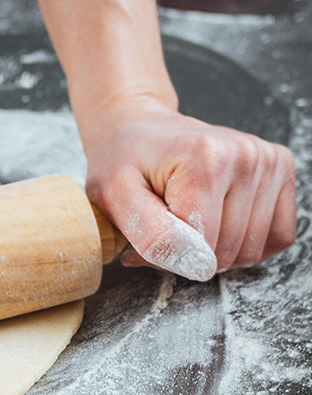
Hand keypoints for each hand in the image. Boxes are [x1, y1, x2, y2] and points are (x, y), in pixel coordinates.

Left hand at [83, 100, 296, 279]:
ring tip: (184, 217)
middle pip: (226, 252)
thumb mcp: (114, 196)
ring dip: (214, 248)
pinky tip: (216, 219)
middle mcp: (246, 156)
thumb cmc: (123, 160)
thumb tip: (199, 266)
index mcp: (206, 158)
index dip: (165, 251)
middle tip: (161, 222)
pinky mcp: (281, 172)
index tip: (143, 226)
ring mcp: (268, 162)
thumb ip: (152, 235)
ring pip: (250, 252)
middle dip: (189, 252)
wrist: (138, 128)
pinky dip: (244, 242)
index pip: (198, 246)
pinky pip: (277, 237)